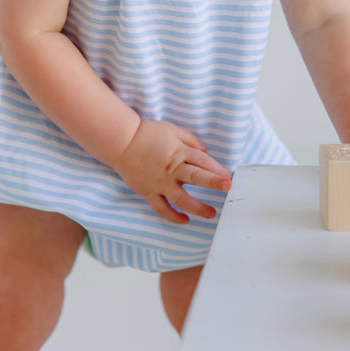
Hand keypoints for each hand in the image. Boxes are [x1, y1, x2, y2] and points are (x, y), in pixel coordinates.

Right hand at [111, 119, 232, 223]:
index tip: (228, 177)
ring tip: (211, 213)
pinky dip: (173, 217)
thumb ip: (190, 140)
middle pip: (196, 177)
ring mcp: (160, 182)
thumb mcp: (172, 129)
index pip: (202, 161)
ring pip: (181, 199)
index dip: (217, 169)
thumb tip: (205, 151)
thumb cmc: (147, 133)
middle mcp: (171, 169)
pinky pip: (162, 208)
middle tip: (227, 188)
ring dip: (198, 207)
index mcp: (179, 152)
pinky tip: (185, 220)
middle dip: (213, 183)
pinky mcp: (148, 192)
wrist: (121, 141)